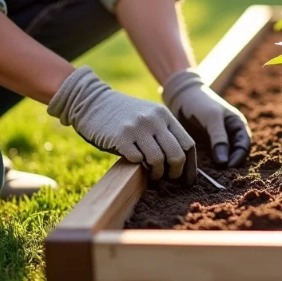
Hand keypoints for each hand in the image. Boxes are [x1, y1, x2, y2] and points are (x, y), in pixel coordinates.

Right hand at [48, 66, 196, 184]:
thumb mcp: (148, 116)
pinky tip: (135, 163)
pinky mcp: (120, 136)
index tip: (187, 179)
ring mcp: (137, 127)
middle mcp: (154, 120)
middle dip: (175, 173)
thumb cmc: (122, 115)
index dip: (189, 166)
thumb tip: (180, 164)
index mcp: (164, 115)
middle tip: (169, 179)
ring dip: (156, 173)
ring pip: (158, 160)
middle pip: (176, 155)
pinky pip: (137, 160)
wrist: (91, 101)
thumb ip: (163, 133)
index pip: (187, 144)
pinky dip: (138, 166)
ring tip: (152, 174)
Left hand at [162, 69, 250, 167]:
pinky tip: (201, 170)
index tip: (227, 167)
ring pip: (222, 159)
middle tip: (220, 175)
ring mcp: (217, 141)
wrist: (180, 96)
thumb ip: (219, 139)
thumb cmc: (200, 102)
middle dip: (229, 165)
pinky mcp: (205, 146)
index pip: (244, 146)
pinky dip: (207, 166)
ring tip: (210, 175)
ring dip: (218, 167)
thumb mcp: (212, 118)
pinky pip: (209, 159)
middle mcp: (230, 135)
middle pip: (234, 155)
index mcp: (237, 125)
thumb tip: (224, 162)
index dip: (238, 157)